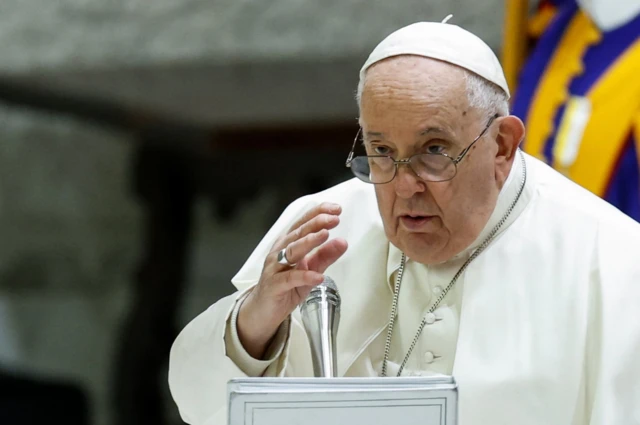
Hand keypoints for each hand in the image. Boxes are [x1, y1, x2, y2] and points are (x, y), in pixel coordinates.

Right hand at [237, 202, 347, 358]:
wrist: (263, 311)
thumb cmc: (286, 287)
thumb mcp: (310, 270)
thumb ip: (325, 256)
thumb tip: (343, 242)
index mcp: (288, 244)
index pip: (303, 223)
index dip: (318, 214)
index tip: (336, 209)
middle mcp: (279, 251)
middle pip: (297, 233)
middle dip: (316, 223)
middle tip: (334, 219)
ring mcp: (275, 268)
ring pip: (291, 251)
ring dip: (309, 242)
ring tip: (325, 235)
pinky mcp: (274, 286)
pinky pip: (290, 279)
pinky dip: (304, 276)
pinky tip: (318, 276)